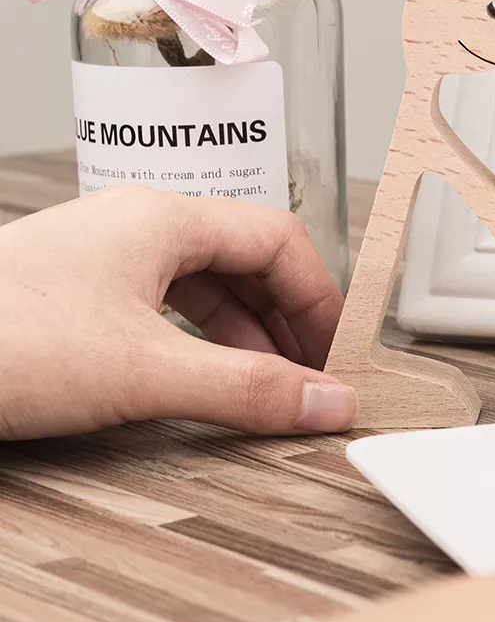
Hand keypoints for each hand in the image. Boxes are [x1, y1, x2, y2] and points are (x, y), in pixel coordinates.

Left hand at [0, 186, 355, 439]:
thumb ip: (245, 388)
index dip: (318, 294)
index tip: (333, 349)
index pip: (278, 237)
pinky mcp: (80, 292)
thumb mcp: (144, 371)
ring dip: (246, 330)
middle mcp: (139, 226)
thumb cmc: (2, 339)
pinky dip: (201, 337)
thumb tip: (324, 402)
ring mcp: (107, 257)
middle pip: (247, 257)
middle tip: (308, 372)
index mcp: (164, 219)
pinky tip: (203, 371)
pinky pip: (166, 303)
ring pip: (206, 281)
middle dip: (286, 316)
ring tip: (266, 381)